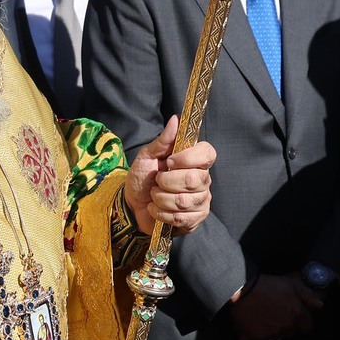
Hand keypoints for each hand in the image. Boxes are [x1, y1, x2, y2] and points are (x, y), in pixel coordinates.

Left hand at [126, 116, 214, 235]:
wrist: (132, 205)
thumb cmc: (142, 178)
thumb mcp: (147, 156)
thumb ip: (163, 140)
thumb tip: (176, 119)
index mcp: (194, 161)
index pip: (208, 153)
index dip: (188, 158)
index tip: (169, 162)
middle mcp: (203, 179)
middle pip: (195, 179)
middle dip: (167, 181)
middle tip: (157, 181)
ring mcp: (201, 201)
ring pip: (185, 201)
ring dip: (161, 199)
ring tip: (154, 196)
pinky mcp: (195, 219)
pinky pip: (181, 218)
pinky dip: (161, 214)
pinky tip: (156, 210)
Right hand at [229, 273, 320, 339]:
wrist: (241, 289)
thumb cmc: (266, 284)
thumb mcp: (291, 283)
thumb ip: (307, 295)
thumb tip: (320, 305)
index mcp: (297, 314)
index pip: (306, 326)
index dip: (300, 320)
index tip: (293, 315)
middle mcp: (287, 326)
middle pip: (291, 332)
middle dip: (286, 324)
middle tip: (275, 312)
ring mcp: (272, 333)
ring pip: (276, 337)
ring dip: (272, 330)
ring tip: (263, 317)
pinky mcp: (258, 338)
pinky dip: (259, 334)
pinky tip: (254, 323)